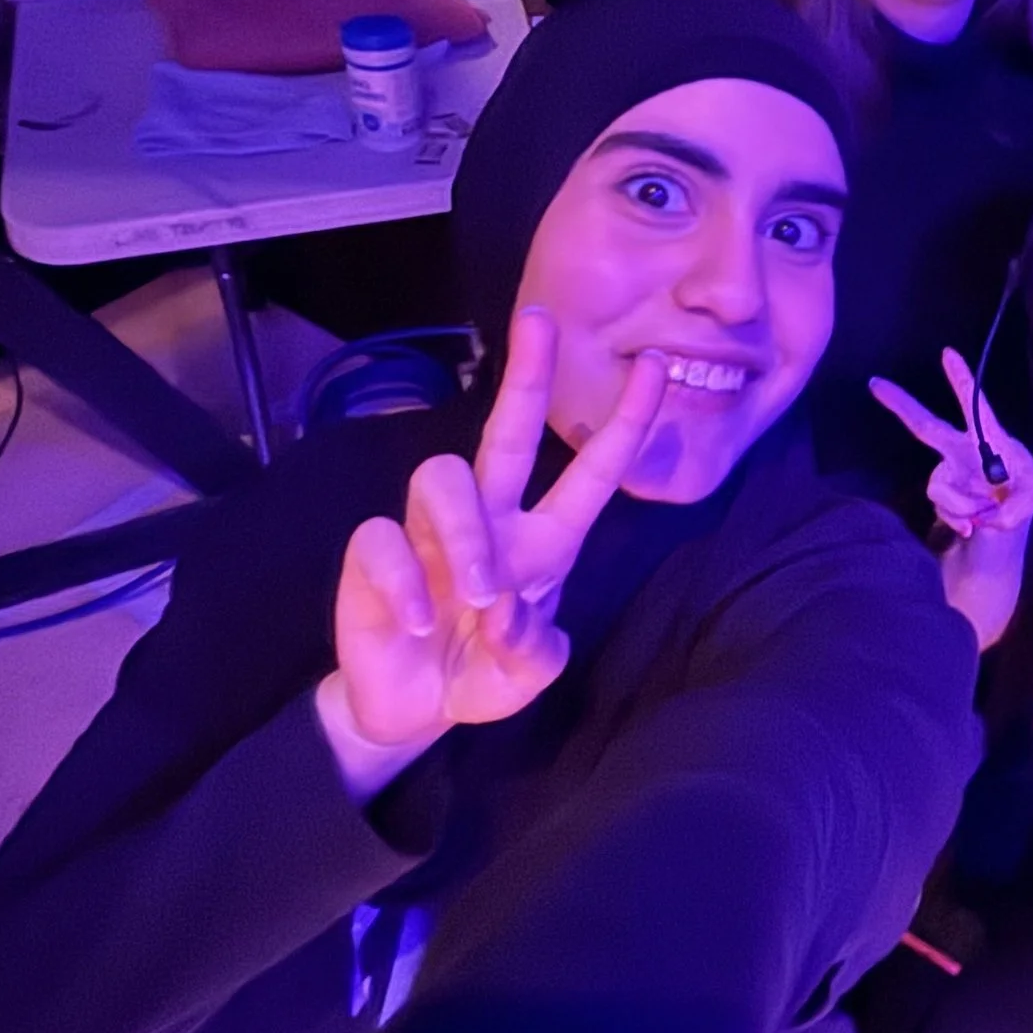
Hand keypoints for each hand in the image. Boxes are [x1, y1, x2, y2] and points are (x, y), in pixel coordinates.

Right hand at [322, 311, 668, 783]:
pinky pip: (384, 539)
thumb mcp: (526, 677)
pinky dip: (405, 582)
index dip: (624, 422)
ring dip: (464, 534)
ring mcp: (429, 532)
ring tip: (477, 595)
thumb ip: (534, 652)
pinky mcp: (375, 555)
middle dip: (527, 375)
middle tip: (540, 321)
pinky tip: (420, 623)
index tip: (657, 365)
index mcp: (543, 542)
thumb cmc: (482, 675)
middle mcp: (489, 521)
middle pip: (507, 431)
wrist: (413, 710)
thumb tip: (506, 612)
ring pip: (442, 477)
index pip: (590, 473)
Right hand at [869, 347, 1032, 543]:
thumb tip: (993, 514)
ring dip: (966, 507)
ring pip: (940, 489)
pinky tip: (972, 527)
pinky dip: (960, 520)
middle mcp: (961, 450)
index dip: (962, 381)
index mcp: (988, 438)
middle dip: (902, 405)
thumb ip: (1021, 502)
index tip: (949, 353)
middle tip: (876, 382)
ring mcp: (947, 472)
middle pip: (926, 427)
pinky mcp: (941, 494)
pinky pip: (942, 509)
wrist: (1005, 521)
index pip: (976, 407)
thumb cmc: (1023, 492)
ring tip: (988, 511)